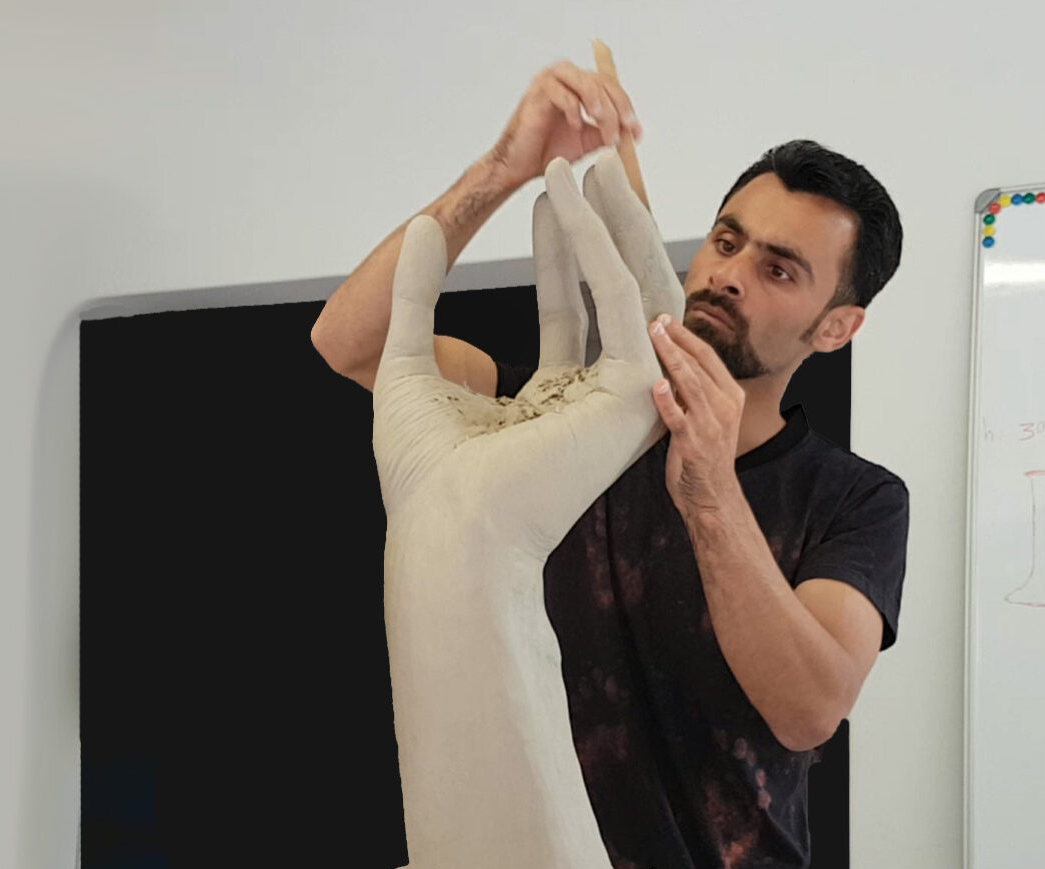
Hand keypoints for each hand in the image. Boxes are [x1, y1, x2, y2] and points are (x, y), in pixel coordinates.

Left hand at [373, 148, 681, 555]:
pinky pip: (621, 301)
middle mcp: (598, 398)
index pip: (568, 311)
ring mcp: (623, 398)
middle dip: (600, 226)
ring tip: (589, 163)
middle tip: (585, 164)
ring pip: (628, 288)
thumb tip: (424, 226)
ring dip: (611, 222)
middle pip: (609, 293)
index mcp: (557, 403)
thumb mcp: (410, 359)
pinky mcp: (634, 393)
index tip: (548, 197)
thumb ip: (419, 294)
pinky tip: (573, 201)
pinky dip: (598, 245)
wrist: (445, 529)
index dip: (560, 250)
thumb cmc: (426, 473)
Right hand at [489, 61, 643, 190]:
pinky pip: (560, 92)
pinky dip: (572, 108)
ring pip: (583, 80)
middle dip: (615, 108)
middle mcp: (567, 79)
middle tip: (618, 133)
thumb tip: (631, 133)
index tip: (635, 132)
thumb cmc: (549, 150)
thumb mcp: (589, 141)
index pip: (611, 87)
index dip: (626, 107)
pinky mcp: (536, 93)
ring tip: (602, 124)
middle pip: (601, 82)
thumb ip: (608, 132)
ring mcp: (551, 82)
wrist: (522, 166)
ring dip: (597, 102)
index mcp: (581, 87)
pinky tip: (576, 126)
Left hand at [648, 314, 746, 520]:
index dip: (687, 336)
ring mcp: (710, 425)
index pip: (709, 357)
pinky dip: (668, 401)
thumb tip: (670, 365)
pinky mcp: (693, 444)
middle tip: (655, 322)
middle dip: (676, 340)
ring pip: (690, 383)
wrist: (712, 495)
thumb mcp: (709, 417)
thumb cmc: (705, 454)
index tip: (666, 320)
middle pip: (699, 364)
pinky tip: (658, 385)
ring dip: (671, 358)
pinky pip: (678, 418)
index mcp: (732, 396)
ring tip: (654, 338)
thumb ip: (695, 393)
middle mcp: (725, 407)